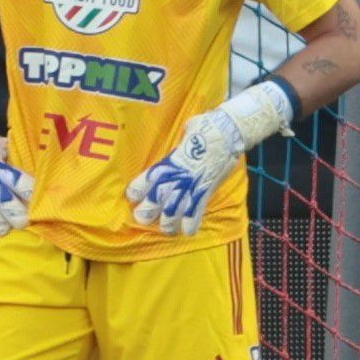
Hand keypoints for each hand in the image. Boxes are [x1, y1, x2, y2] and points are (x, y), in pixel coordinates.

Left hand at [125, 111, 246, 237]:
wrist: (227, 132)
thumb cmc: (205, 128)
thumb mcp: (185, 133)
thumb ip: (179, 142)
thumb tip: (183, 137)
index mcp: (169, 162)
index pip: (147, 179)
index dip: (137, 189)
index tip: (131, 197)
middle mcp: (177, 176)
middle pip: (157, 199)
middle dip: (148, 212)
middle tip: (142, 219)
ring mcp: (191, 185)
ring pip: (174, 211)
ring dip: (168, 223)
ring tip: (166, 229)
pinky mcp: (206, 191)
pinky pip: (196, 212)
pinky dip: (191, 224)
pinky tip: (188, 231)